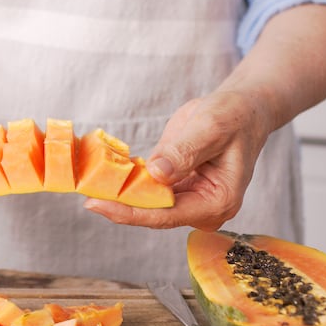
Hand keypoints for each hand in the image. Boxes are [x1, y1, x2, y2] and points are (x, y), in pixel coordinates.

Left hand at [84, 90, 275, 230]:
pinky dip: (126, 182)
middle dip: (120, 204)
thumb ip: (184, 151)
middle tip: (84, 193)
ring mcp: (190, 201)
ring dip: (119, 194)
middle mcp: (204, 208)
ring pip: (147, 204)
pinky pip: (147, 190)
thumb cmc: (234, 116)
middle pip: (154, 214)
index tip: (97, 204)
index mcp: (219, 200)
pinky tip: (102, 174)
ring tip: (86, 183)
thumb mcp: (211, 126)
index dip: (130, 212)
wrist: (241, 109)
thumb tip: (156, 173)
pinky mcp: (176, 189)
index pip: (167, 215)